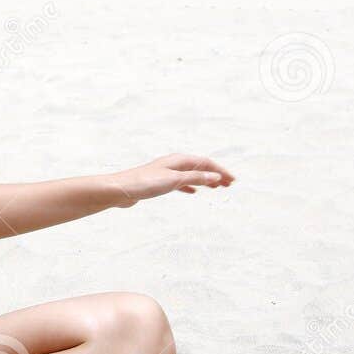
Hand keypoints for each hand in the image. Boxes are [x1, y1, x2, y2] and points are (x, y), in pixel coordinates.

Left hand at [111, 154, 234, 207]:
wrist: (120, 190)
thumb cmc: (145, 183)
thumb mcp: (174, 180)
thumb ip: (195, 178)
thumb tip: (215, 175)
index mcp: (178, 160)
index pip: (205, 162)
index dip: (220, 171)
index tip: (233, 181)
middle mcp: (173, 164)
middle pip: (200, 167)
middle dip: (215, 174)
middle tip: (229, 185)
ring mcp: (166, 173)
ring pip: (192, 175)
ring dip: (205, 180)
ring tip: (217, 188)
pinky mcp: (159, 182)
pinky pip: (181, 182)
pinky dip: (191, 186)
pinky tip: (194, 192)